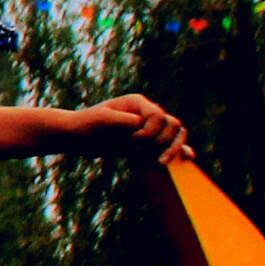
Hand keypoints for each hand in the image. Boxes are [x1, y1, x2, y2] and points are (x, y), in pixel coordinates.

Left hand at [72, 93, 190, 160]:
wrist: (76, 136)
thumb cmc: (86, 123)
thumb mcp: (102, 120)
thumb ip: (125, 121)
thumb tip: (143, 124)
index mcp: (138, 103)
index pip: (158, 116)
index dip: (149, 131)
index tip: (132, 139)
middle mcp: (146, 114)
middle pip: (172, 124)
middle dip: (164, 141)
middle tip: (143, 151)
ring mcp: (149, 128)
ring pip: (175, 134)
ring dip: (174, 148)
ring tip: (162, 162)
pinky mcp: (147, 142)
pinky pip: (169, 145)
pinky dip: (180, 150)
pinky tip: (187, 158)